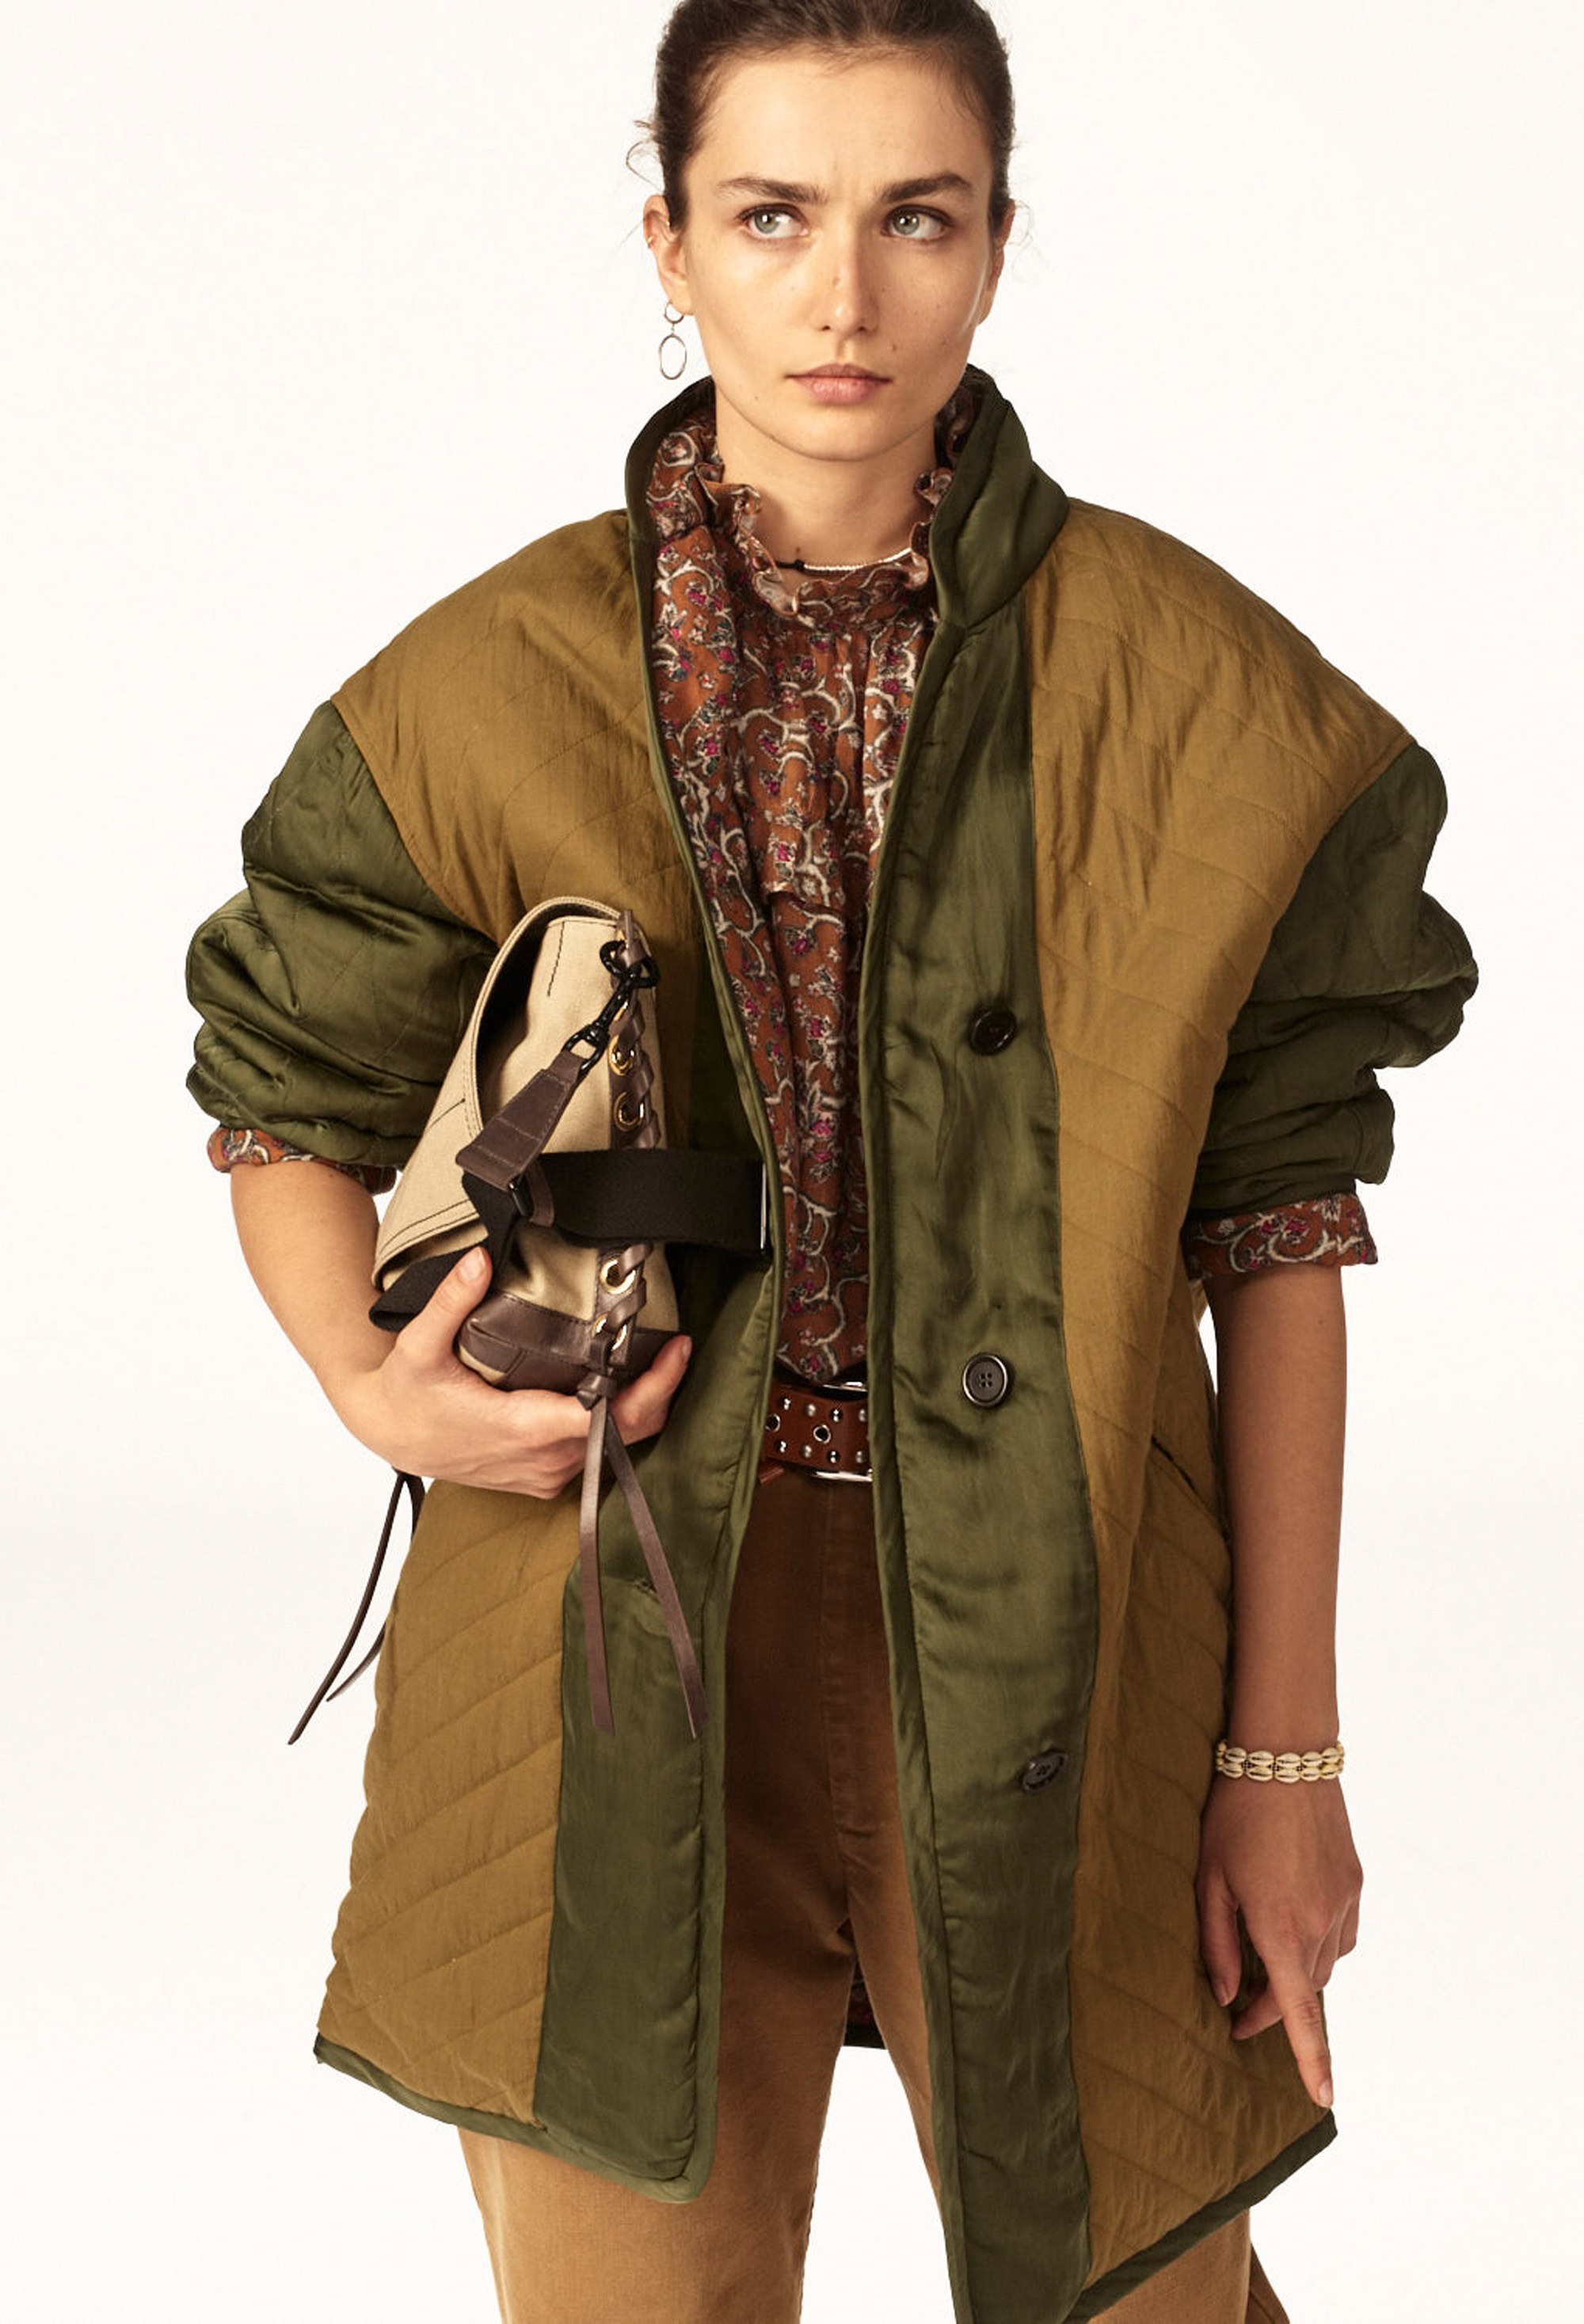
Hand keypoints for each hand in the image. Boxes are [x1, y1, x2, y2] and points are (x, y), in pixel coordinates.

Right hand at [329, 1244, 693, 1495]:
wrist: (389, 1434)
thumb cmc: (406, 1394)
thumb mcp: (419, 1344)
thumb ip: (451, 1301)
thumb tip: (479, 1258)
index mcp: (521, 1428)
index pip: (605, 1417)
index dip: (649, 1389)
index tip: (675, 1351)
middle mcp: (541, 1459)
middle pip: (624, 1433)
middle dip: (657, 1392)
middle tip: (677, 1347)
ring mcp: (543, 1474)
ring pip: (614, 1447)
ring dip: (638, 1408)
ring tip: (655, 1359)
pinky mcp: (542, 1478)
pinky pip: (594, 1456)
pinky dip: (614, 1425)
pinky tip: (619, 1387)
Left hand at [1195, 1770, 1361, 2109]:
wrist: (1286, 1756)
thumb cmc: (1233, 1814)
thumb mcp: (1208, 1878)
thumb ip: (1217, 1943)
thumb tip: (1229, 1995)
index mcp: (1280, 1927)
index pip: (1299, 2012)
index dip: (1311, 2059)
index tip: (1324, 2099)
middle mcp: (1321, 1922)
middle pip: (1303, 1989)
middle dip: (1275, 2009)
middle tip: (1238, 2011)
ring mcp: (1345, 1902)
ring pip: (1325, 1962)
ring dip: (1297, 1973)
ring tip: (1263, 1959)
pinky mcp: (1356, 1882)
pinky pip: (1341, 1933)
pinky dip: (1319, 1943)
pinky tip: (1295, 1927)